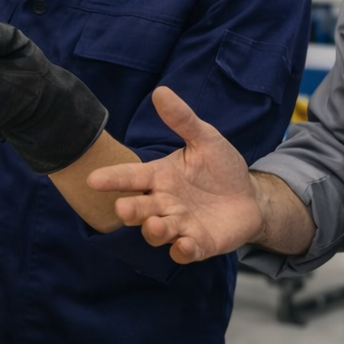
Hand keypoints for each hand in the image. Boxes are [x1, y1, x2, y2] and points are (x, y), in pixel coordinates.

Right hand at [87, 87, 262, 263]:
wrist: (249, 197)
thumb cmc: (220, 168)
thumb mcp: (205, 139)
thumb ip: (182, 120)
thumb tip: (160, 92)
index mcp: (160, 177)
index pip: (132, 177)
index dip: (113, 178)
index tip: (94, 179)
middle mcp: (164, 203)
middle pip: (140, 208)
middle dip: (130, 210)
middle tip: (123, 209)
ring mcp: (180, 225)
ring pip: (158, 232)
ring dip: (154, 230)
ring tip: (156, 224)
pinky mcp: (198, 244)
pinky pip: (185, 251)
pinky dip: (183, 250)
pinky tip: (185, 244)